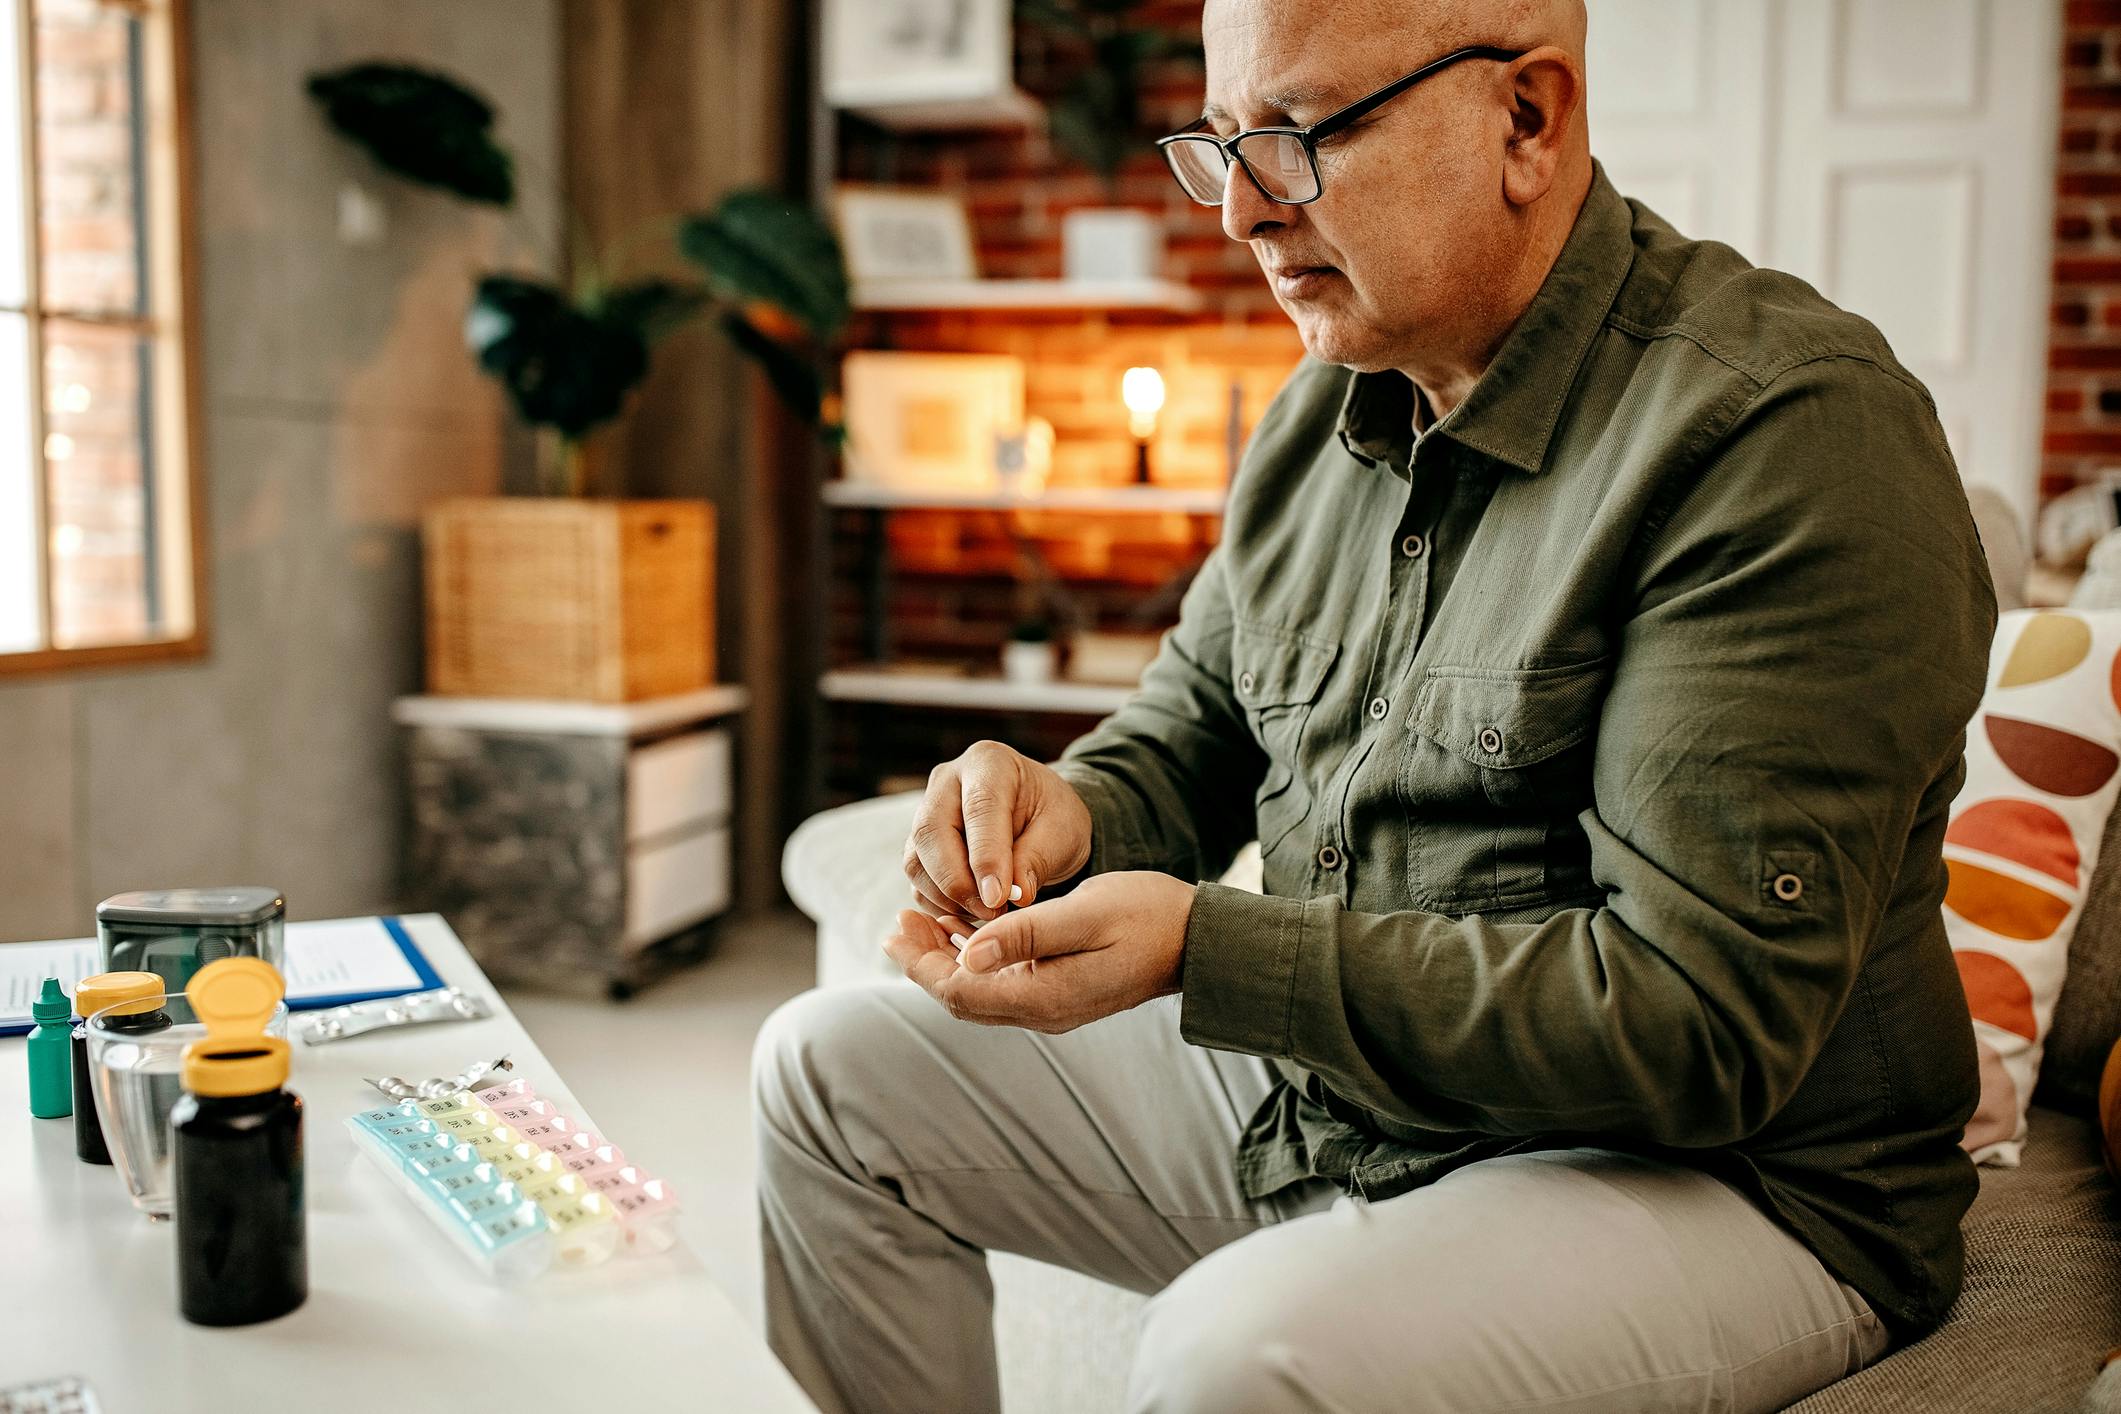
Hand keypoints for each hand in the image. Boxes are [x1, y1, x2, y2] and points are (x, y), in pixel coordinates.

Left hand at [881, 871, 1194, 1033]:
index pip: (959, 992)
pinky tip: (963, 930)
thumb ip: (1025, 933)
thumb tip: (968, 953)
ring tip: (918, 921)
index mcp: (1043, 997)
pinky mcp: (1060, 993)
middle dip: (924, 961)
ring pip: (980, 991)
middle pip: (963, 997)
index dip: (920, 963)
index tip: (897, 927)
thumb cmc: (1145, 916)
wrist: (1197, 940)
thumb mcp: (1084, 913)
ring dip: (946, 959)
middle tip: (899, 921)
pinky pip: (1002, 983)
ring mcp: (1052, 1006)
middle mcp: (1043, 1012)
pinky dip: (975, 959)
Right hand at [903, 741, 1092, 923]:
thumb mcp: (1061, 832)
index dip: (985, 857)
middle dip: (958, 881)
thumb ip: (1037, 859)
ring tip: (987, 913)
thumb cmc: (1052, 817)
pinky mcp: (919, 843)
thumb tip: (1015, 895)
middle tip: (992, 912)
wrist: (1038, 818)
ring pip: (916, 859)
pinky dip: (939, 902)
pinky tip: (972, 911)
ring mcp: (927, 810)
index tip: (998, 898)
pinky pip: (916, 878)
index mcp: (989, 763)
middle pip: (931, 832)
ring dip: (947, 896)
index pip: (979, 808)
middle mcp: (947, 781)